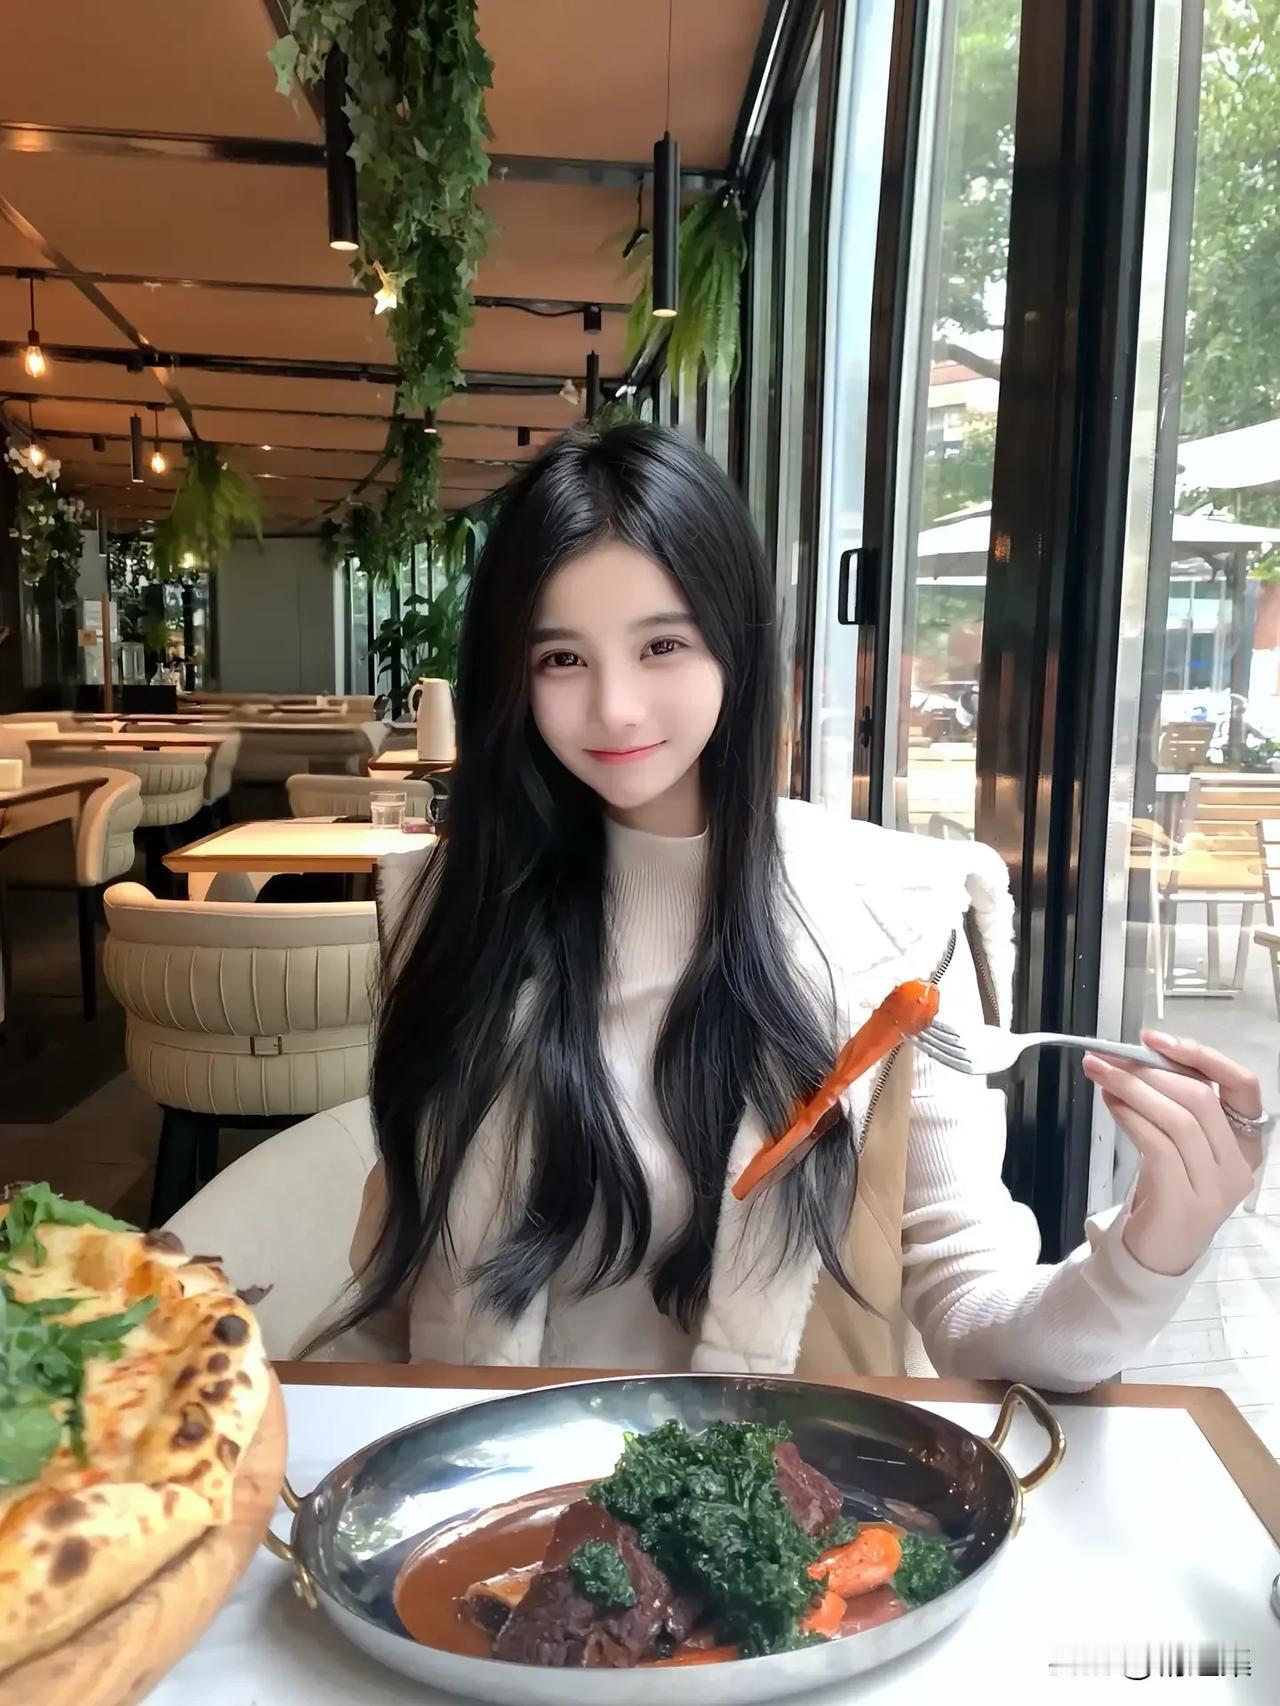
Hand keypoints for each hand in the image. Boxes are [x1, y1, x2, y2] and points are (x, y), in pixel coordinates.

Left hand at [1081, 1031, 1262, 1277]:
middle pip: (1201, 1098)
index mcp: (1246, 1143)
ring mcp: (1216, 1186)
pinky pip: (1159, 1145)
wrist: (1157, 1254)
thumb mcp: (1179, 1143)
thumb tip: (1135, 1056)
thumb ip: (1174, 1105)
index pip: (1243, 1085)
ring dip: (1133, 1088)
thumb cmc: (1168, 1189)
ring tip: (1100, 1074)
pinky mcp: (1185, 1202)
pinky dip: (1132, 1117)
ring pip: (1179, 1119)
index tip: (1155, 1039)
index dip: (1203, 1056)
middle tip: (1108, 1057)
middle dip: (1151, 1069)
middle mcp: (1239, 1164)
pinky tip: (1110, 1103)